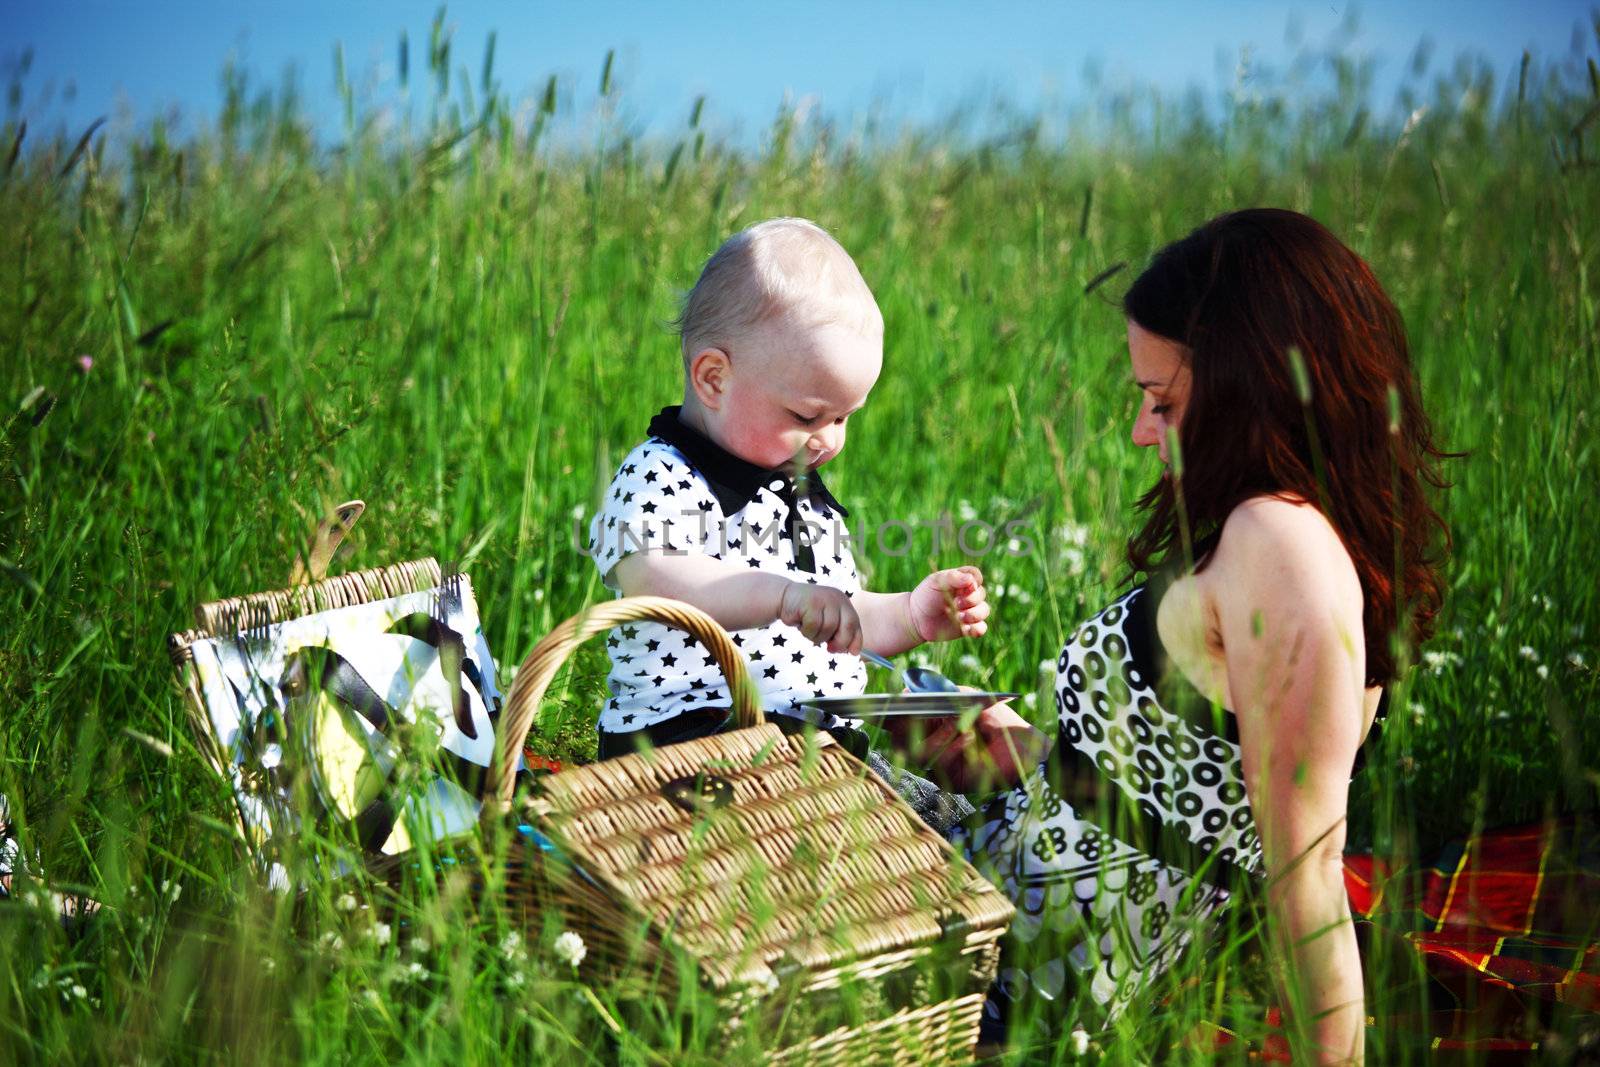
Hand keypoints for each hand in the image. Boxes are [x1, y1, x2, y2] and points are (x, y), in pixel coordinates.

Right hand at [778, 581, 863, 653]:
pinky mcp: (812, 602)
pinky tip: (801, 625)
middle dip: (840, 642)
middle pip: (848, 626)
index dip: (855, 640)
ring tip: (809, 630)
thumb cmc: (806, 614)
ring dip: (818, 637)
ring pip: (829, 628)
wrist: (784, 598)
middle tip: (829, 649)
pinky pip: (814, 626)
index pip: (855, 624)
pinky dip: (807, 632)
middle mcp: (837, 598)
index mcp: (843, 602)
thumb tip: (853, 651)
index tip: (852, 653)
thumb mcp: (826, 622)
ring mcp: (825, 599)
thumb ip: (839, 632)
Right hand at [883, 688, 1051, 792]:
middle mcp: (929, 743)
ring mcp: (938, 763)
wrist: (1026, 748)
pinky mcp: (950, 779)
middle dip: (908, 723)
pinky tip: (970, 738)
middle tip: (918, 711)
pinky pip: (939, 763)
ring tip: (960, 722)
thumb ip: (939, 694)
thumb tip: (909, 691)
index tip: (890, 703)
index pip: (898, 720)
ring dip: (939, 734)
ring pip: (916, 752)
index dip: (888, 714)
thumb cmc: (998, 719)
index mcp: (929, 723)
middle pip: (898, 739)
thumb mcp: (967, 698)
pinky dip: (953, 748)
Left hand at [909, 566, 988, 642]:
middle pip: (981, 593)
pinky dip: (977, 629)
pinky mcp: (969, 626)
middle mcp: (968, 594)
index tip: (964, 587)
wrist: (916, 619)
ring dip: (974, 614)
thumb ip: (953, 578)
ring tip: (959, 617)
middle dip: (971, 599)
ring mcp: (970, 610)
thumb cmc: (925, 596)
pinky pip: (981, 628)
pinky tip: (966, 629)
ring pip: (984, 610)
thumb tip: (971, 580)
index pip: (976, 575)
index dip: (974, 581)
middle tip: (956, 604)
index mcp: (961, 580)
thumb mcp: (935, 582)